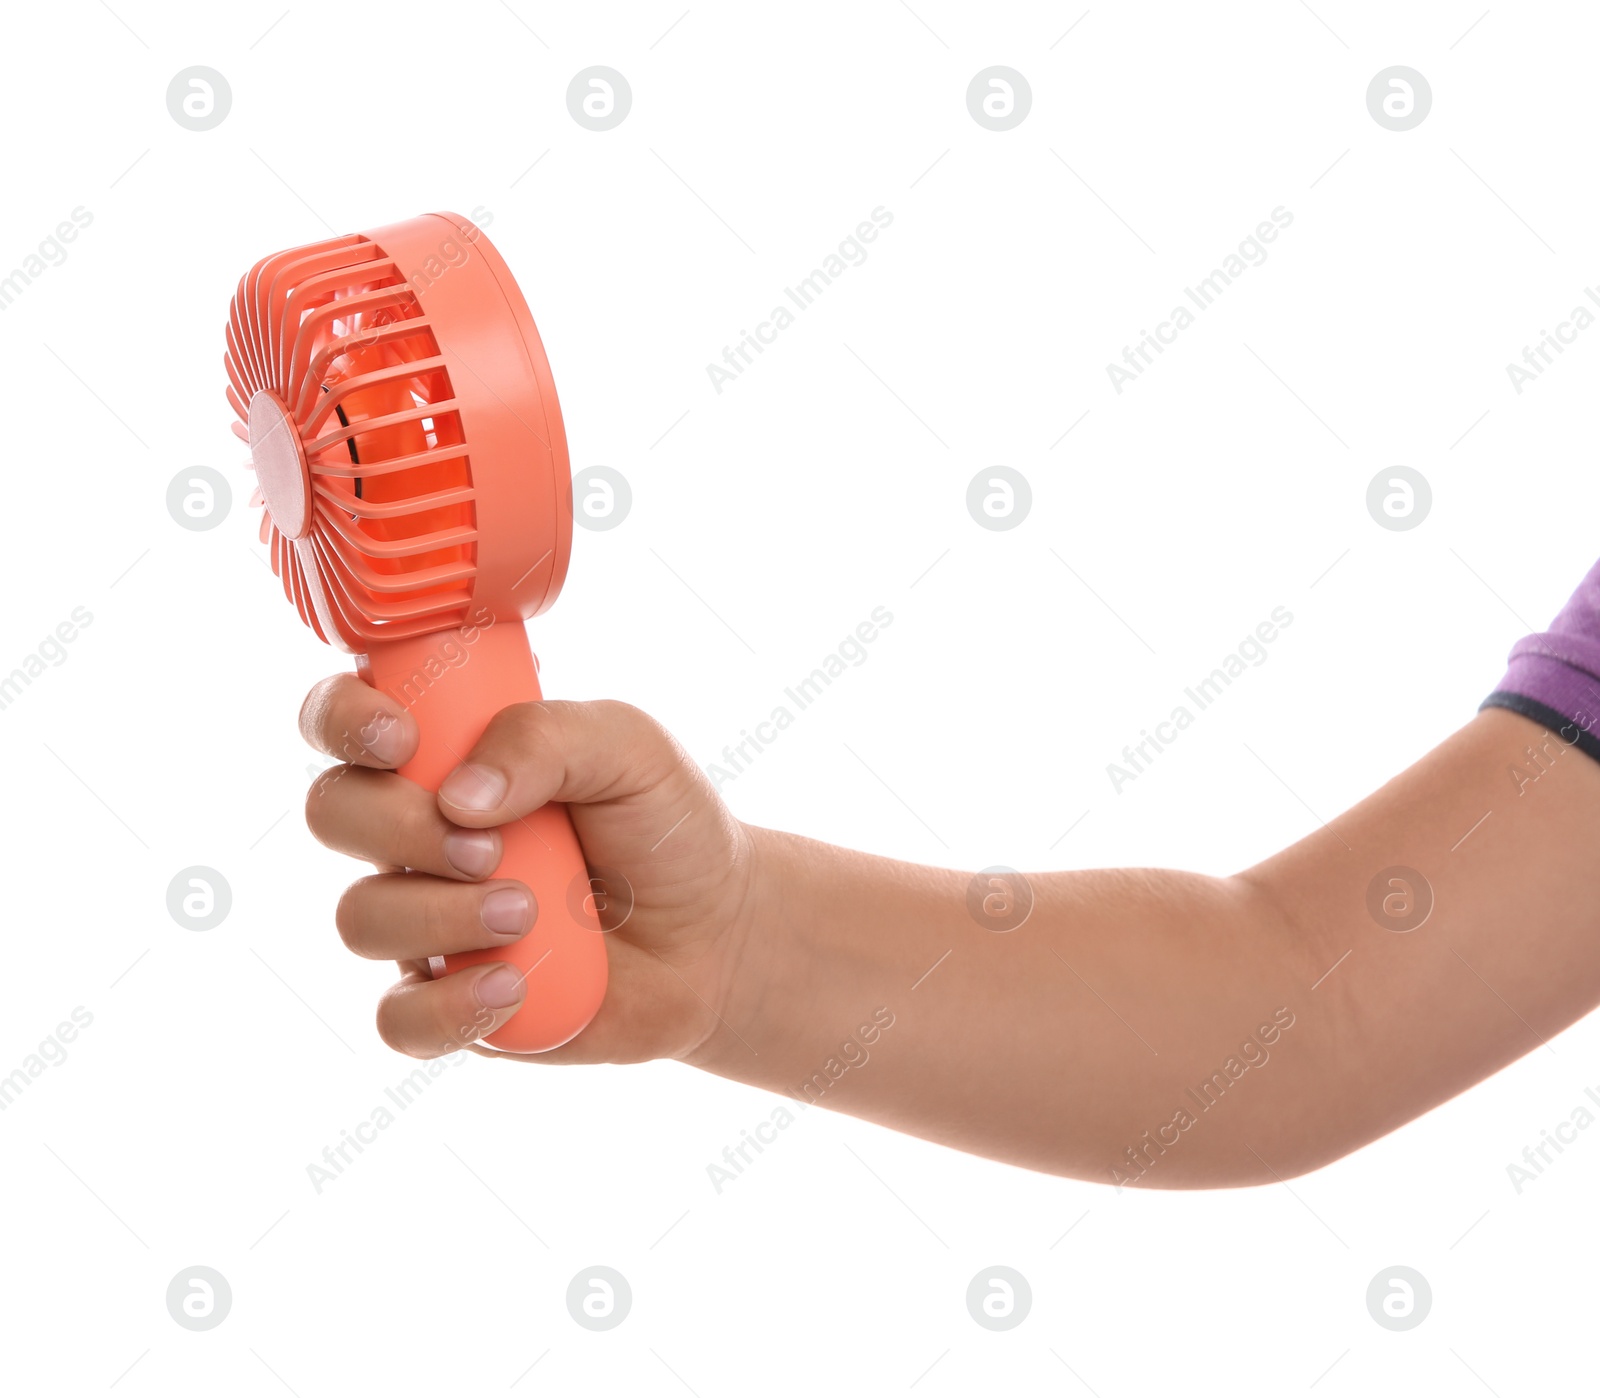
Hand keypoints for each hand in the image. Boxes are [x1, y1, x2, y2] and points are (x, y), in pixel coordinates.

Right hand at [300, 675, 758, 1062]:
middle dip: (399, 827)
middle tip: (490, 846)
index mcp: (446, 751)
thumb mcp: (628, 748)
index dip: (344, 721)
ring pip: (361, 916)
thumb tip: (461, 796)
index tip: (403, 742)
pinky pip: (398, 1017)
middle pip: (334, 812)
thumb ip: (545, 738)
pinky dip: (448, 1005)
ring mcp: (425, 919)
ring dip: (441, 914)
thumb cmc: (662, 826)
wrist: (713, 933)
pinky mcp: (447, 1002)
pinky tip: (514, 983)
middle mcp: (416, 832)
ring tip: (529, 912)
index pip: (344, 717)